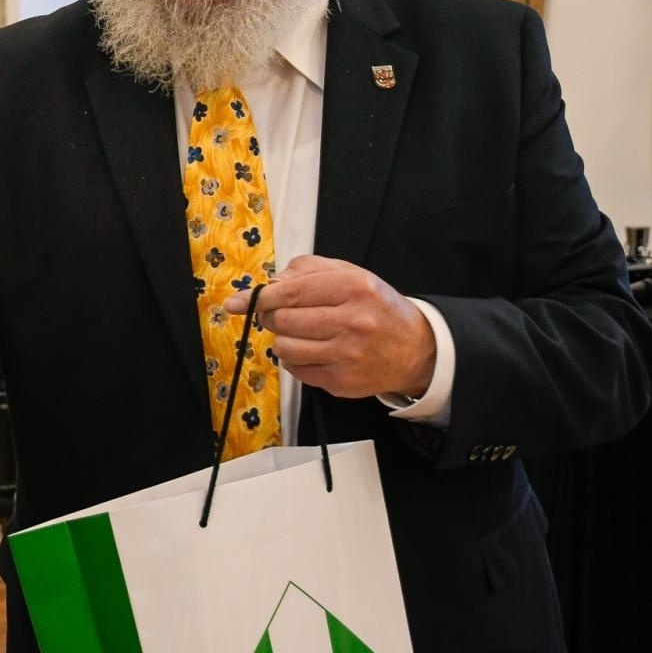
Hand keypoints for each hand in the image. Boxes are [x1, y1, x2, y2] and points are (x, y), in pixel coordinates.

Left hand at [222, 255, 435, 399]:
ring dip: (283, 339)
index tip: (235, 302)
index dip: (258, 297)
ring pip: (283, 347)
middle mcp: (352, 322)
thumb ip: (307, 269)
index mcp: (353, 288)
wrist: (416, 350)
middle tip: (281, 315)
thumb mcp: (350, 274)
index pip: (290, 292)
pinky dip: (296, 359)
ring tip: (302, 333)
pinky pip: (296, 370)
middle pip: (282, 320)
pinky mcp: (341, 382)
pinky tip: (314, 350)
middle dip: (271, 316)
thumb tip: (269, 284)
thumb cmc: (375, 306)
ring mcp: (347, 356)